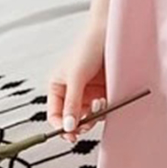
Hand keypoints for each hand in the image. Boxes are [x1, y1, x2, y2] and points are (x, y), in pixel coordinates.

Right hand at [47, 20, 106, 143]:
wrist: (111, 33)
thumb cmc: (88, 48)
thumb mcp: (76, 76)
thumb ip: (72, 103)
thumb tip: (67, 127)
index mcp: (58, 87)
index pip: (55, 115)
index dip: (61, 127)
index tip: (70, 135)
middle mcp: (72, 92)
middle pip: (72, 119)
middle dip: (80, 123)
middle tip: (88, 124)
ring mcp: (89, 93)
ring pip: (89, 116)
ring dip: (94, 115)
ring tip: (101, 104)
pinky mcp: (104, 91)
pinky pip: (103, 109)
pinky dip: (105, 109)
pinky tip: (106, 99)